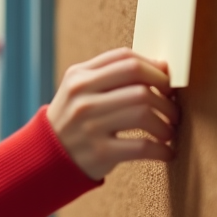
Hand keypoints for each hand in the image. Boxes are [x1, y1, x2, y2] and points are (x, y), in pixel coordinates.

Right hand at [47, 48, 179, 180]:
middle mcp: (82, 99)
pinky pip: (143, 147)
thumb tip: (163, 67)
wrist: (44, 157)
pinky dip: (162, 149)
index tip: (165, 84)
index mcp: (78, 77)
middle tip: (172, 110)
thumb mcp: (79, 89)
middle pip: (140, 87)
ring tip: (168, 131)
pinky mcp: (99, 153)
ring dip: (166, 124)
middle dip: (166, 98)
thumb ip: (111, 74)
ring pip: (144, 113)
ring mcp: (89, 126)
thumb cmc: (73, 120)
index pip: (127, 60)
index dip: (155, 69)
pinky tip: (166, 151)